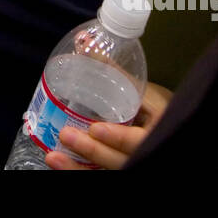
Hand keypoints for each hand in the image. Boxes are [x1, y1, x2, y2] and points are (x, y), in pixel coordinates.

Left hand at [46, 81, 171, 169]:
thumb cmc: (152, 108)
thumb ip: (114, 71)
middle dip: (93, 151)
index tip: (96, 129)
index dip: (119, 138)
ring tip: (52, 157)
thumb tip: (84, 42)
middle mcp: (145, 152)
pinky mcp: (116, 168)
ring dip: (77, 169)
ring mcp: (130, 163)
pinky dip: (76, 172)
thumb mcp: (140, 90)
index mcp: (156, 132)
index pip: (139, 140)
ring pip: (108, 171)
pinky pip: (97, 175)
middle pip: (121, 160)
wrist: (164, 129)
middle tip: (65, 134)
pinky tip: (57, 165)